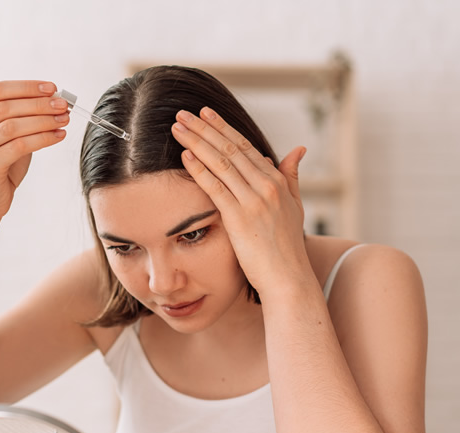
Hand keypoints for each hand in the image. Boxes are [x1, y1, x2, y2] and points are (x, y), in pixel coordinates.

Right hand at [0, 80, 69, 221]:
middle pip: (5, 107)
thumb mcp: (5, 135)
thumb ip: (20, 116)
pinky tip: (58, 136)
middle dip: (38, 104)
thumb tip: (53, 99)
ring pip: (13, 126)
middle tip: (63, 105)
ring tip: (64, 119)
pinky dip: (42, 139)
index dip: (26, 87)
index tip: (52, 88)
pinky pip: (19, 146)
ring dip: (43, 120)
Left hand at [171, 107, 308, 297]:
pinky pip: (216, 187)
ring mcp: (253, 201)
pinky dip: (200, 169)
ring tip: (178, 127)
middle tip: (183, 112)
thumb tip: (298, 149)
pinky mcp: (239, 218)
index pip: (245, 147)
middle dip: (204, 128)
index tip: (205, 114)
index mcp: (277, 181)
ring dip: (197, 142)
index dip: (223, 128)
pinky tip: (185, 155)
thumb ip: (292, 176)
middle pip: (230, 148)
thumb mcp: (295, 206)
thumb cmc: (287, 246)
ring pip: (221, 162)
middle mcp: (266, 186)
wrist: (288, 277)